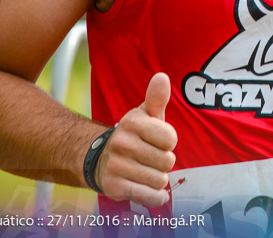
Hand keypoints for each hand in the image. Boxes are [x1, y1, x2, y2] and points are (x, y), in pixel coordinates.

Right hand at [96, 73, 177, 206]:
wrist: (100, 159)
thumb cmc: (134, 136)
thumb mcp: (145, 115)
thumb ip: (157, 98)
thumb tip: (162, 77)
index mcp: (132, 122)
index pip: (171, 139)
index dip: (168, 142)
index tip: (156, 140)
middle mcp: (122, 143)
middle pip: (168, 161)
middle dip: (163, 162)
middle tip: (149, 157)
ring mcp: (117, 166)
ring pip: (160, 180)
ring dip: (158, 179)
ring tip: (145, 171)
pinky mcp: (115, 187)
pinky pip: (149, 196)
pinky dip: (155, 196)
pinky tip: (150, 190)